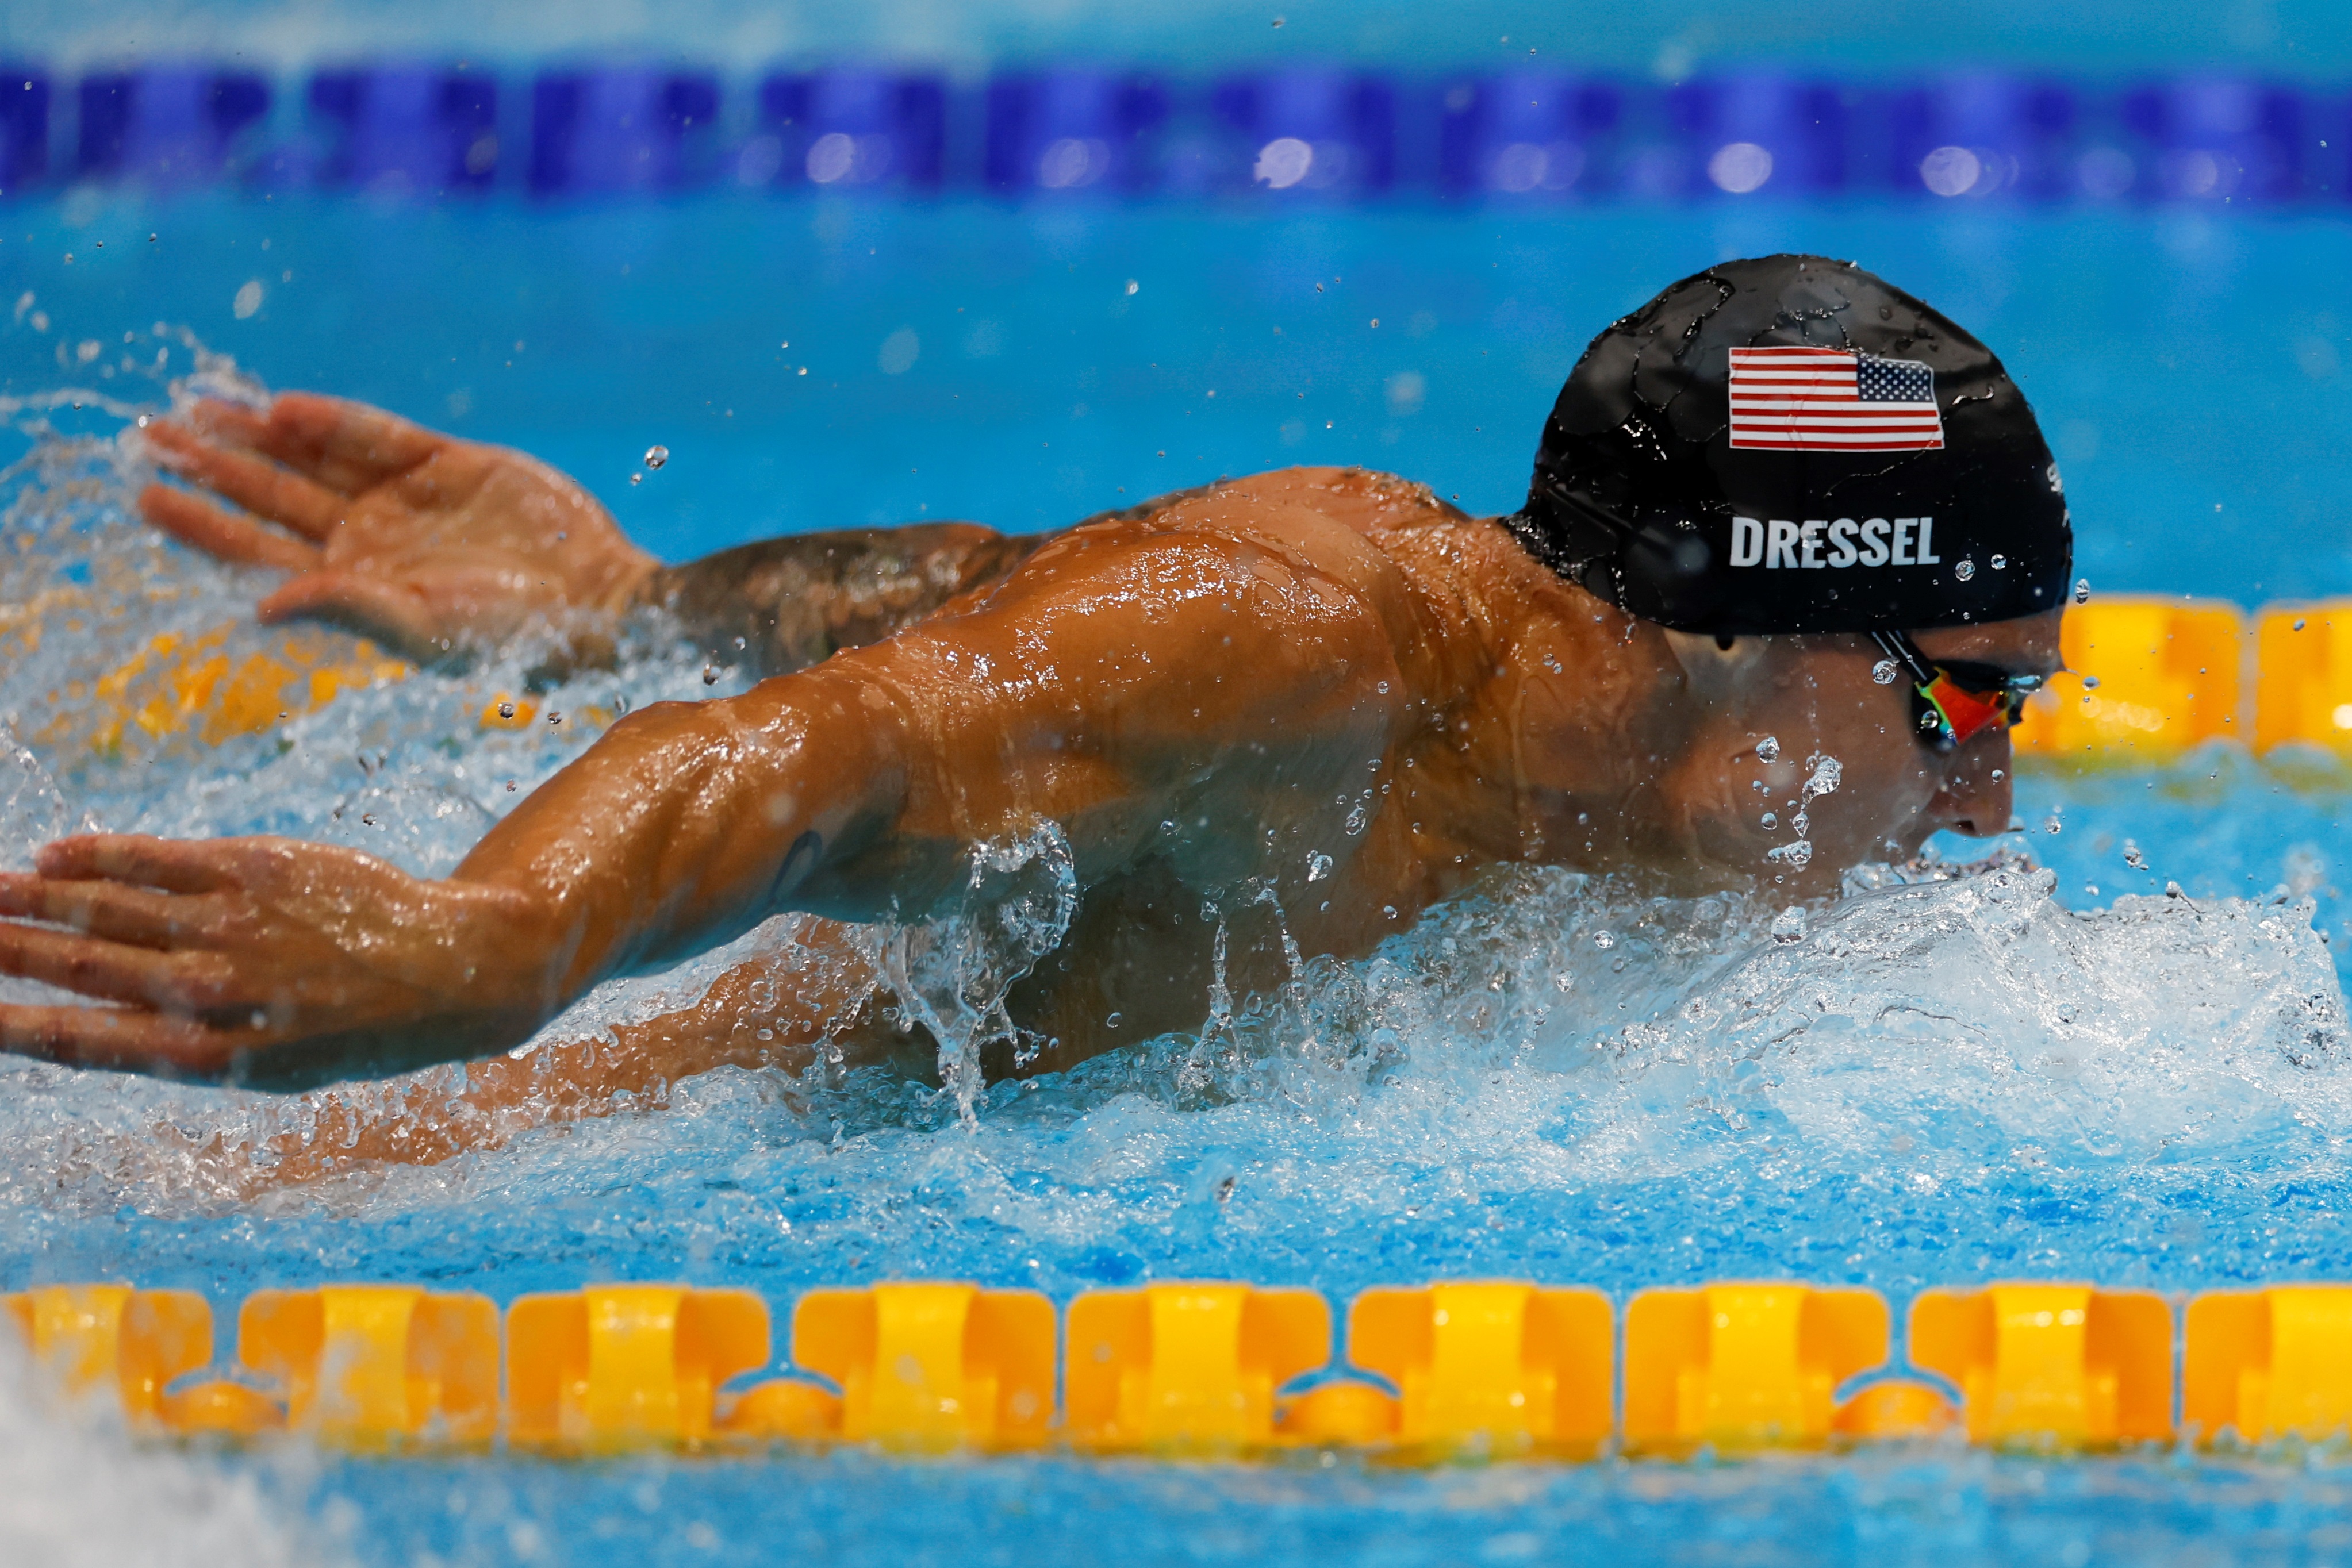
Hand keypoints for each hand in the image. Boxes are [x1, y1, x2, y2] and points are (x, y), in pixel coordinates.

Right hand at [0, 835, 562, 1089]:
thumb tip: (95, 1027)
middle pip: (78, 968)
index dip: (11, 1026)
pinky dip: (102, 854)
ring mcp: (233, 926)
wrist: (456, 973)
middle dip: (5, 953)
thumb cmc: (356, 1026)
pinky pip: (160, 859)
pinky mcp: (259, 869)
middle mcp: (213, 992)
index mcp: (211, 1057)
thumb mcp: (271, 1064)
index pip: (80, 1043)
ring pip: (106, 908)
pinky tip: (55, 853)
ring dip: (32, 899)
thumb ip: (185, 1042)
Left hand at [138, 393, 658, 660]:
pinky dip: (331, 419)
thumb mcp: (423, 627)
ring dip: (255, 433)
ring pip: (311, 457)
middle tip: (151, 432)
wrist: (599, 600)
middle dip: (212, 465)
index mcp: (353, 584)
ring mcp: (406, 498)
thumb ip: (344, 606)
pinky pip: (376, 433)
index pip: (256, 550)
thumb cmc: (515, 634)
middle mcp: (370, 539)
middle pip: (271, 496)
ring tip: (196, 405)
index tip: (146, 495)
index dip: (201, 523)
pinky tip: (282, 407)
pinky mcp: (449, 462)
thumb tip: (260, 609)